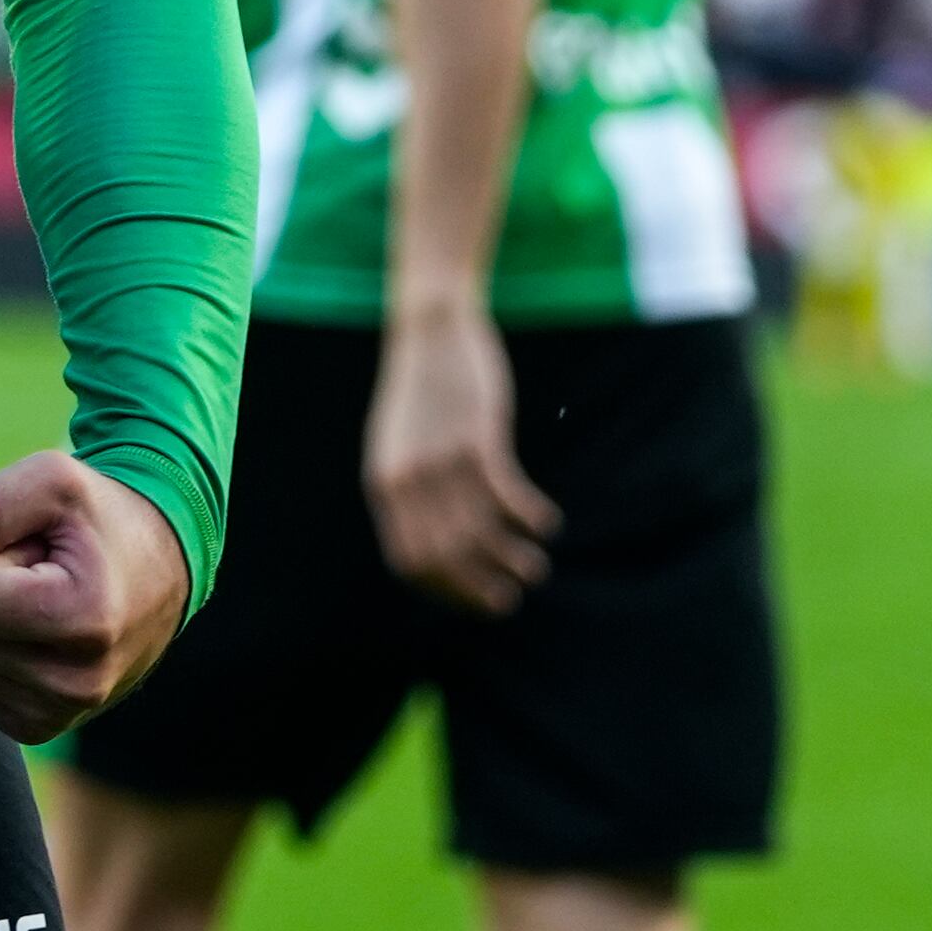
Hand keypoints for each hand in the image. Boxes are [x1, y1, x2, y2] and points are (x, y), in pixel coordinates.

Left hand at [0, 450, 190, 740]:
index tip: (36, 551)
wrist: (153, 570)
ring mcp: (60, 712)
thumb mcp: (49, 477)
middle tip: (36, 573)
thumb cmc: (97, 520)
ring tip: (37, 598)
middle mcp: (79, 683)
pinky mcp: (37, 727)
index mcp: (87, 620)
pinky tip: (29, 631)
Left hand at [365, 300, 558, 615]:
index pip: (409, 561)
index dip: (444, 590)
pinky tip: (547, 521)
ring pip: (480, 533)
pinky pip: (506, 495)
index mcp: (384, 485)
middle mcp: (407, 480)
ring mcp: (440, 460)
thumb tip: (432, 536)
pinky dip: (529, 517)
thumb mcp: (399, 444)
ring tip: (534, 569)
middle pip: (445, 558)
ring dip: (512, 560)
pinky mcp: (475, 439)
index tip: (474, 601)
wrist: (428, 330)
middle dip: (479, 588)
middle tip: (509, 600)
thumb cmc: (420, 393)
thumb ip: (409, 488)